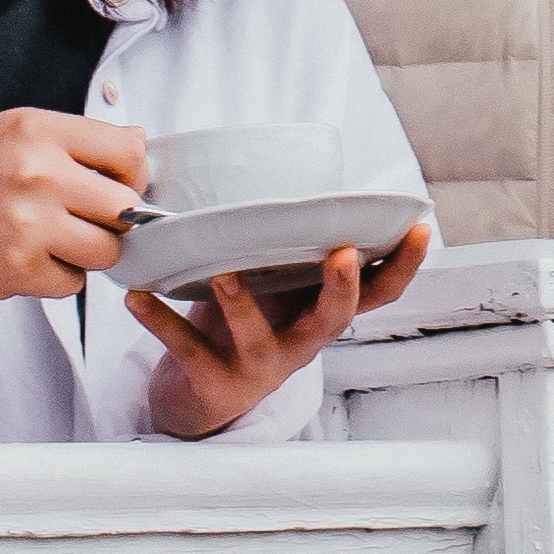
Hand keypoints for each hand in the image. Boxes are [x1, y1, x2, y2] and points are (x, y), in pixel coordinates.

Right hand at [0, 108, 147, 432]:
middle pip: (126, 207)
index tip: (116, 187)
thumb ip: (65, 141)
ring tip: (46, 244)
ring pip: (105, 250)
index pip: (128, 151)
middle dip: (111, 221)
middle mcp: (37, 171)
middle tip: (78, 223)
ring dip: (84, 254)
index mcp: (33, 129)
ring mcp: (29, 222)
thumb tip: (139, 141)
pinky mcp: (17, 270)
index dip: (132, 176)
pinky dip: (53, 281)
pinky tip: (19, 263)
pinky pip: (71, 285)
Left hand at [135, 221, 435, 438]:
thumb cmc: (251, 319)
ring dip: (241, 305)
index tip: (420, 226)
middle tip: (344, 254)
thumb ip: (292, 244)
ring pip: (257, 337)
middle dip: (342, 289)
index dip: (405, 264)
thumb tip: (290, 160)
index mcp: (321, 313)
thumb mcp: (281, 285)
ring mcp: (258, 365)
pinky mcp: (213, 379)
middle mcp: (301, 343)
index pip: (379, 293)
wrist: (206, 394)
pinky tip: (134, 298)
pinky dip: (158, 322)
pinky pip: (185, 348)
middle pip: (334, 321)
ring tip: (223, 274)